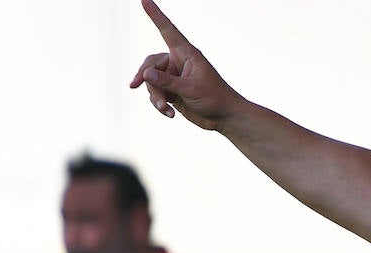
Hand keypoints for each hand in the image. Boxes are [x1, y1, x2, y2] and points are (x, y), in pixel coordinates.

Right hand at [130, 0, 242, 129]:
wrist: (225, 118)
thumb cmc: (215, 98)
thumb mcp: (191, 89)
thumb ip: (167, 81)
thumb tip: (145, 73)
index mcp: (186, 54)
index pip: (168, 30)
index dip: (156, 15)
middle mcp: (178, 62)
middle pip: (151, 63)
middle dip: (148, 79)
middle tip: (146, 91)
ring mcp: (174, 77)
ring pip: (151, 81)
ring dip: (155, 96)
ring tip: (164, 108)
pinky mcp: (172, 91)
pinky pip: (156, 93)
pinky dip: (159, 104)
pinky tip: (169, 114)